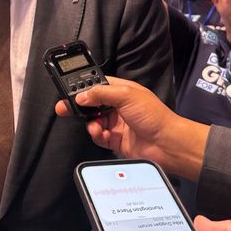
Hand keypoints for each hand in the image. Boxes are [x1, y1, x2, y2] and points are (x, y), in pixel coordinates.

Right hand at [54, 76, 208, 179]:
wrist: (167, 144)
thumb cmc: (154, 115)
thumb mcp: (126, 96)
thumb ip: (101, 93)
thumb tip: (82, 95)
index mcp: (121, 91)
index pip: (96, 86)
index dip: (82, 88)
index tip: (68, 90)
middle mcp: (117, 106)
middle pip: (91, 104)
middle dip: (78, 106)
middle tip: (64, 108)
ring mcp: (116, 123)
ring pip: (92, 121)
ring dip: (90, 123)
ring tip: (94, 125)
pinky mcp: (115, 140)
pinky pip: (98, 136)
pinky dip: (97, 135)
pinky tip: (102, 134)